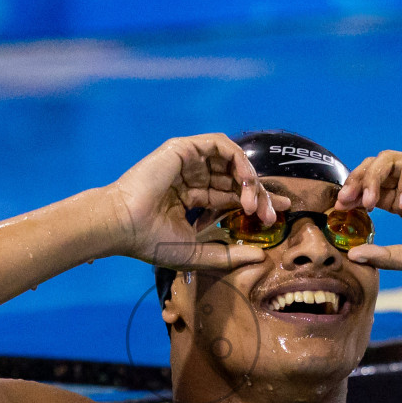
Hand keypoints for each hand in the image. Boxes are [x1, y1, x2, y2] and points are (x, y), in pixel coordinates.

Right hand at [107, 134, 289, 270]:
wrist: (123, 225)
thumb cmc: (151, 241)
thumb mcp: (197, 253)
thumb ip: (228, 254)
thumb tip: (260, 256)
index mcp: (191, 200)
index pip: (230, 197)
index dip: (255, 204)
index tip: (277, 217)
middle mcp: (191, 178)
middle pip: (235, 180)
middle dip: (259, 195)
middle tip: (273, 214)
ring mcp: (188, 162)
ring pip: (232, 163)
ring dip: (249, 181)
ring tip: (256, 204)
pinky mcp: (184, 149)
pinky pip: (221, 146)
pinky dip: (238, 161)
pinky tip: (246, 182)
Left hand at [333, 150, 401, 274]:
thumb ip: (386, 256)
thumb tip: (352, 255)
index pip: (370, 193)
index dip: (351, 198)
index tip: (337, 211)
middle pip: (375, 171)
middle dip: (355, 182)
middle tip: (345, 201)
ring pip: (389, 160)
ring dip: (373, 178)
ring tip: (369, 202)